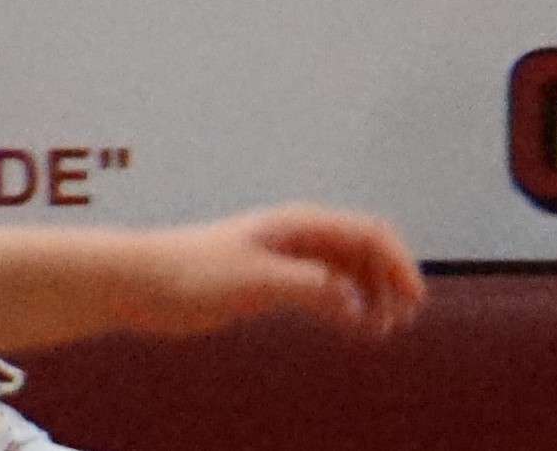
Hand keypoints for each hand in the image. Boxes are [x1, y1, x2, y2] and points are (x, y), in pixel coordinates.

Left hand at [127, 207, 426, 340]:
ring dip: (372, 294)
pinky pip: (326, 286)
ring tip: (381, 332)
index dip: (398, 263)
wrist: (141, 281)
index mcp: (299, 224)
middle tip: (401, 324)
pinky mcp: (272, 278)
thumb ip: (303, 286)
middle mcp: (299, 234)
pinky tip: (353, 327)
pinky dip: (348, 304)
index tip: (415, 302)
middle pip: (365, 248)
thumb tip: (350, 298)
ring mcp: (287, 255)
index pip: (368, 233)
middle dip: (391, 280)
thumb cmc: (191, 275)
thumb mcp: (251, 282)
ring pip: (349, 268)